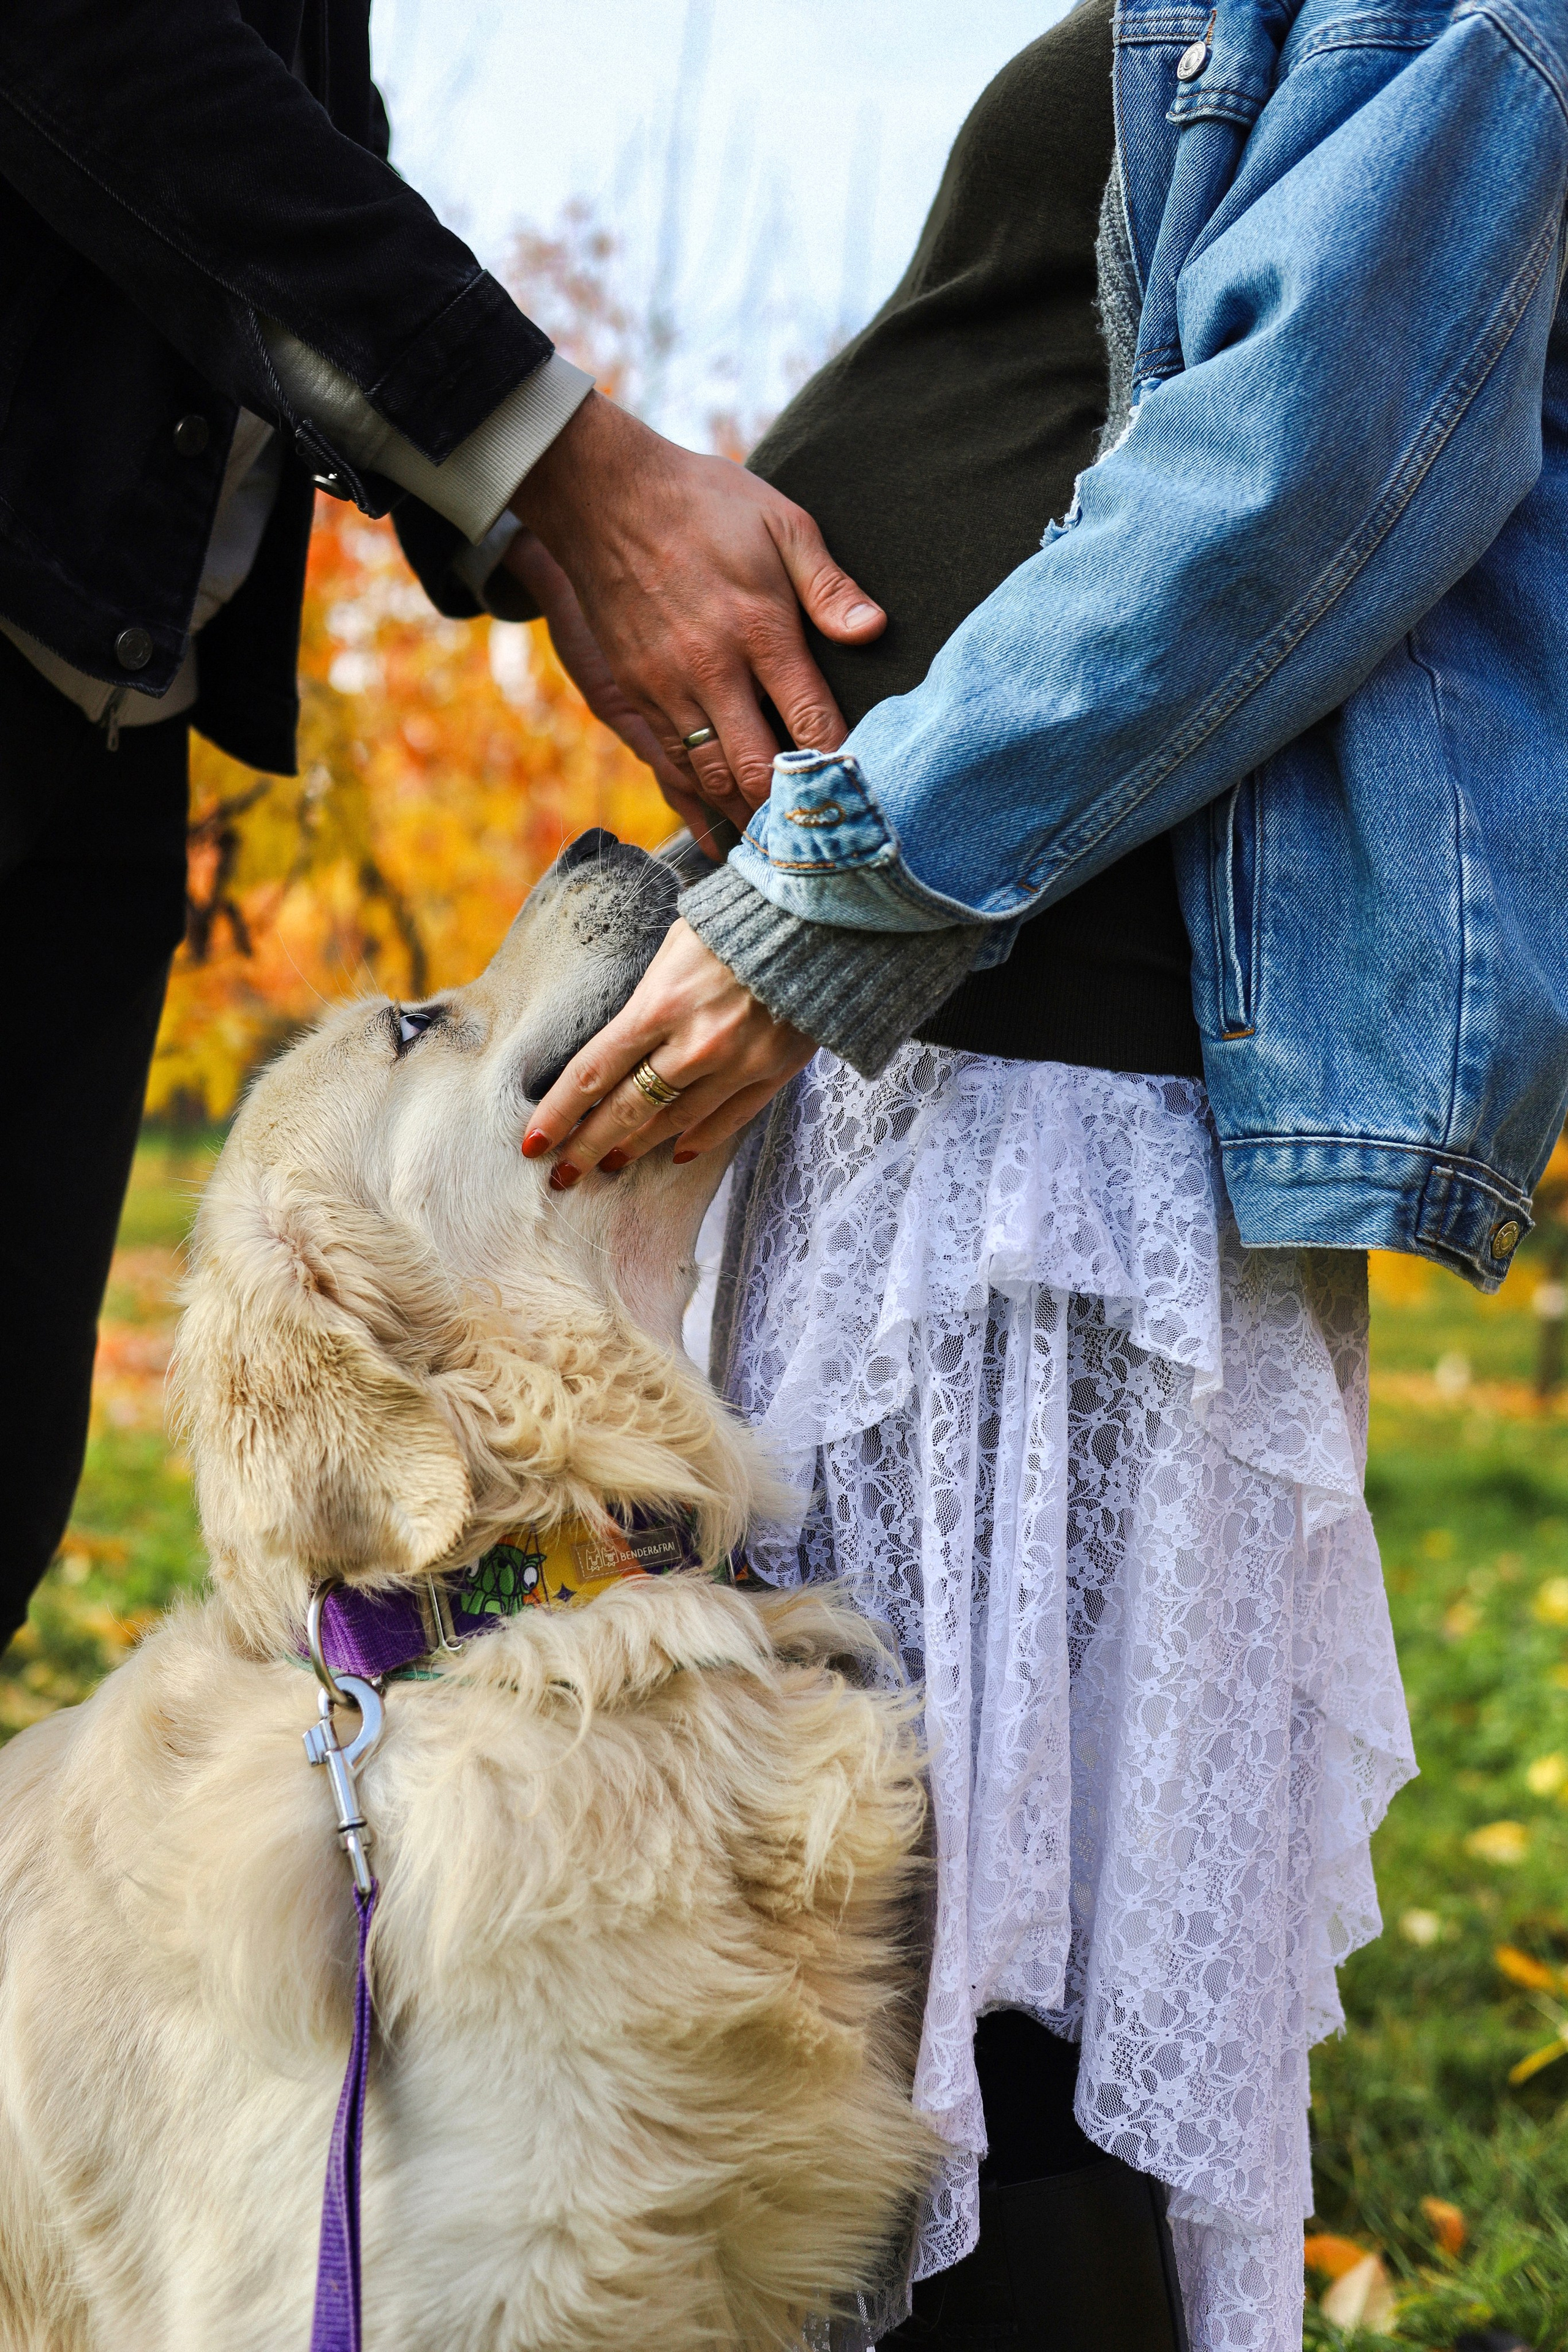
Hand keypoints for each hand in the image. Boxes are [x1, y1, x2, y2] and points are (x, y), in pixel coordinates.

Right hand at [511, 392, 885, 832]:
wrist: (606, 496)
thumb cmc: (705, 504)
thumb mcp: (784, 523)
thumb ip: (830, 587)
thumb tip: (873, 632)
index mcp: (761, 628)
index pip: (810, 722)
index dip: (838, 767)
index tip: (861, 794)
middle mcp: (713, 669)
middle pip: (759, 769)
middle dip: (792, 812)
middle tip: (822, 839)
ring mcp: (667, 687)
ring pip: (711, 779)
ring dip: (747, 816)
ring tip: (780, 843)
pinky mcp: (634, 693)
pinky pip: (672, 764)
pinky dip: (701, 798)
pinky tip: (725, 816)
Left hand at [520, 919, 814, 1183]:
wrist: (815, 919)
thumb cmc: (733, 924)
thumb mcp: (671, 949)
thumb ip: (644, 1003)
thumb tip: (617, 1048)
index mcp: (658, 1005)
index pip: (592, 1074)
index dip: (559, 1114)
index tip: (533, 1143)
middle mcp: (694, 1044)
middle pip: (627, 1110)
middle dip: (588, 1146)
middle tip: (562, 1174)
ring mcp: (736, 1064)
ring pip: (674, 1123)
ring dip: (637, 1146)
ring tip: (610, 1162)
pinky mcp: (773, 1072)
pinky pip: (728, 1120)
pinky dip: (698, 1141)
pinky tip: (675, 1154)